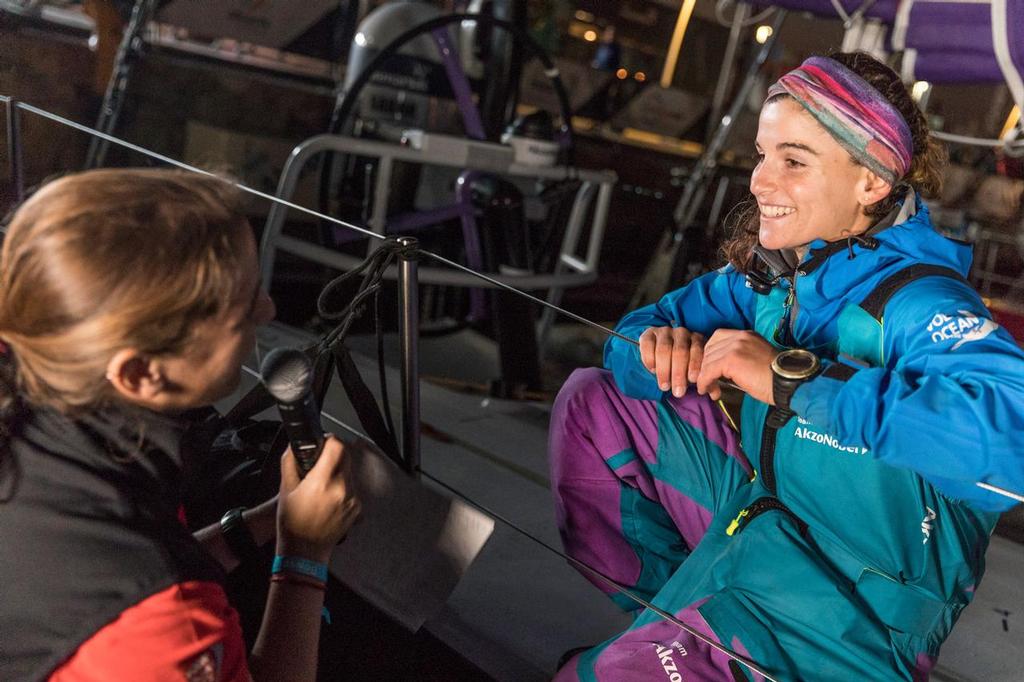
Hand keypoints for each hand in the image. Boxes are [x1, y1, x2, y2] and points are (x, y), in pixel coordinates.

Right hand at [276, 435, 360, 562]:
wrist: (305, 552)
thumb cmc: (293, 523)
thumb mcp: (285, 490)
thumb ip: (290, 462)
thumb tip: (294, 446)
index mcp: (322, 482)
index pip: (337, 447)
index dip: (329, 441)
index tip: (323, 443)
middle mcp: (341, 489)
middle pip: (346, 457)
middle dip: (334, 456)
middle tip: (321, 463)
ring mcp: (352, 499)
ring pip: (350, 472)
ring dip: (339, 471)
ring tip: (323, 485)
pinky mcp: (358, 508)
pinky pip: (353, 488)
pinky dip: (344, 487)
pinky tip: (330, 498)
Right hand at [638, 325, 705, 396]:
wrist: (661, 354)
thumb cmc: (683, 365)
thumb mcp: (695, 371)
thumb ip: (706, 381)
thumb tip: (715, 395)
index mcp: (697, 339)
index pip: (697, 349)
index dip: (695, 365)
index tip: (693, 380)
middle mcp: (681, 333)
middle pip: (680, 351)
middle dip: (679, 373)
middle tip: (678, 391)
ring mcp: (664, 332)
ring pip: (664, 349)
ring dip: (664, 370)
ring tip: (665, 386)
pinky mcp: (648, 334)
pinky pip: (648, 344)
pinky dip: (649, 358)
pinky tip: (652, 370)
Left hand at [695, 329, 775, 402]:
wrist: (787, 382)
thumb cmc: (775, 378)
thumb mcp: (755, 359)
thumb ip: (739, 358)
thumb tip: (718, 371)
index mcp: (747, 335)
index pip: (718, 337)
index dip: (710, 354)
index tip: (710, 368)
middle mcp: (740, 337)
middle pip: (710, 348)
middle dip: (705, 367)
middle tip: (708, 383)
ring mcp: (735, 347)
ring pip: (707, 361)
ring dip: (704, 377)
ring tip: (710, 390)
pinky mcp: (731, 360)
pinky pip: (708, 371)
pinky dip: (704, 382)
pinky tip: (707, 390)